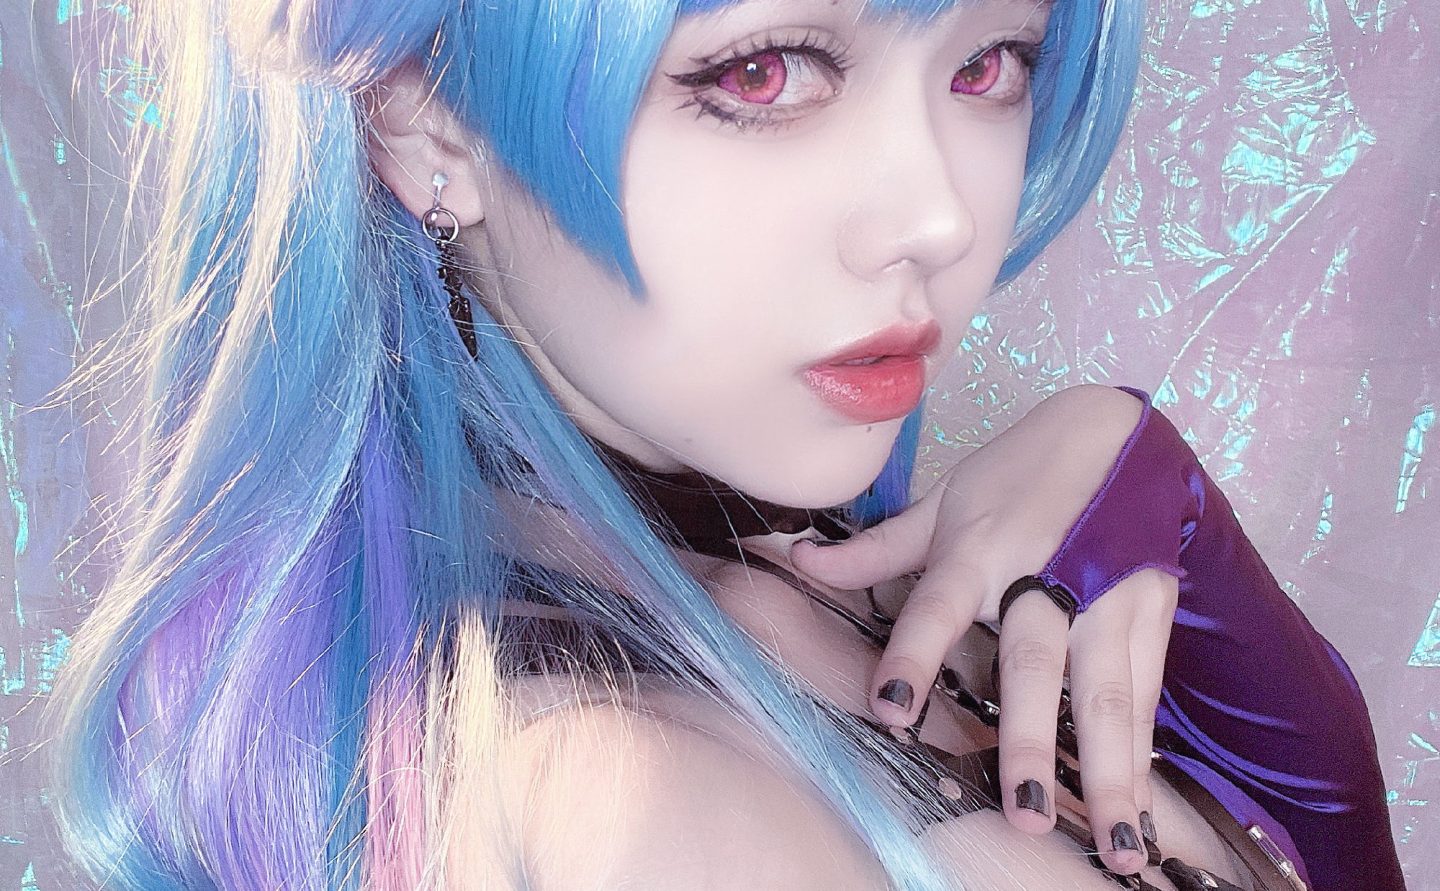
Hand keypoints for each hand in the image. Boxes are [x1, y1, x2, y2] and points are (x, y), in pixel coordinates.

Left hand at [789, 385, 1178, 874]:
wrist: (1120, 427)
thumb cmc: (1021, 468)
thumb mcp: (946, 498)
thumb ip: (879, 547)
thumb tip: (799, 558)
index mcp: (979, 548)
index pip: (937, 606)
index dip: (913, 655)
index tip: (890, 709)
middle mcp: (1042, 574)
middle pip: (1036, 661)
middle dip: (1032, 737)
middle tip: (1025, 814)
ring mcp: (1104, 595)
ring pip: (1107, 690)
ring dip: (1111, 771)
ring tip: (1116, 846)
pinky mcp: (1151, 611)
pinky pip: (1145, 690)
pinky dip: (1144, 754)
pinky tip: (1141, 811)